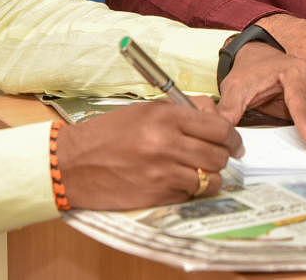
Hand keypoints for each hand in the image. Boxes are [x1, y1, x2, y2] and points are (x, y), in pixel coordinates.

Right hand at [56, 98, 241, 209]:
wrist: (73, 163)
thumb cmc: (107, 133)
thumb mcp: (144, 110)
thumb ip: (182, 111)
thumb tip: (215, 115)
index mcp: (165, 117)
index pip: (219, 128)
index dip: (232, 136)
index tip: (233, 141)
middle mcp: (167, 144)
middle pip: (219, 155)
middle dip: (223, 156)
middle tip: (217, 156)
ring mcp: (162, 173)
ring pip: (211, 179)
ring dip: (209, 177)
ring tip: (197, 171)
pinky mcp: (157, 195)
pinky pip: (191, 195)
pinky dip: (190, 190)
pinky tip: (177, 181)